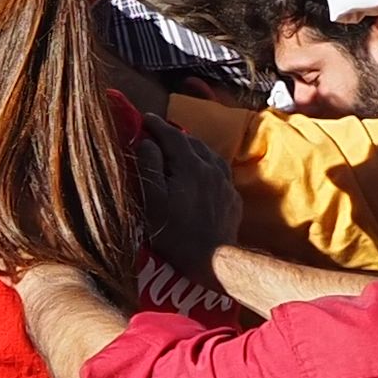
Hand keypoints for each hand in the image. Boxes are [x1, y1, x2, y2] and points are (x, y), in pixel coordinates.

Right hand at [133, 118, 242, 271]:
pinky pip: (219, 171)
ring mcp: (225, 183)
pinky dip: (206, 164)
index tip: (144, 118)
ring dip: (192, 148)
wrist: (213, 259)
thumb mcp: (152, 200)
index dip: (156, 125)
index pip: (172, 135)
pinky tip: (201, 173)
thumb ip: (149, 166)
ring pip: (208, 154)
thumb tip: (148, 142)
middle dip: (174, 135)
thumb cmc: (175, 232)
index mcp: (190, 165)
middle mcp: (211, 167)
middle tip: (158, 134)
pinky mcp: (232, 198)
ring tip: (179, 150)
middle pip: (192, 142)